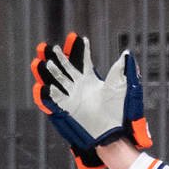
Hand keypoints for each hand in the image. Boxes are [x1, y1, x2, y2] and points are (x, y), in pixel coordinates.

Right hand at [31, 33, 150, 168]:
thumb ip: (120, 70)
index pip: (83, 61)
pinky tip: (42, 86)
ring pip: (57, 81)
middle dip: (58, 57)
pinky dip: (47, 95)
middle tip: (50, 46)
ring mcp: (71, 97)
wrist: (111, 131)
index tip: (77, 38)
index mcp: (90, 80)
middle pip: (66, 68)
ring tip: (42, 61)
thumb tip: (127, 54)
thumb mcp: (120, 87)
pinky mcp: (66, 110)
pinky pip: (54, 101)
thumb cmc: (117, 111)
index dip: (80, 49)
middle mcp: (78, 87)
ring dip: (49, 72)